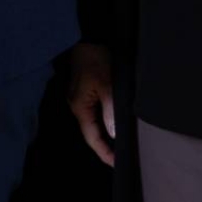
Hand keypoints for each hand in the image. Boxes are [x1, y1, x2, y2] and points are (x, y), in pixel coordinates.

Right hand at [66, 43, 117, 166]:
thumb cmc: (95, 59)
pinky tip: (116, 125)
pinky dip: (107, 123)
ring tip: (122, 146)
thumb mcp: (105, 84)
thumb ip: (110, 109)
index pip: (92, 138)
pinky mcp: (88, 92)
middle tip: (123, 159)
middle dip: (106, 147)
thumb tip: (115, 134)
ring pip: (95, 124)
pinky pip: (98, 113)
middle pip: (92, 134)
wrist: (88, 37)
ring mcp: (82, 99)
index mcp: (80, 107)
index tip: (118, 164)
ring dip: (107, 135)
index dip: (105, 152)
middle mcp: (79, 106)